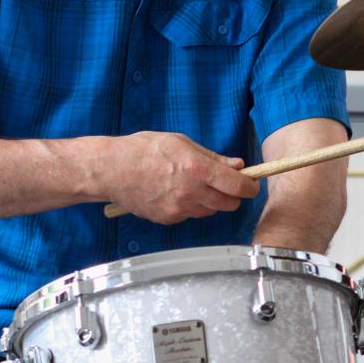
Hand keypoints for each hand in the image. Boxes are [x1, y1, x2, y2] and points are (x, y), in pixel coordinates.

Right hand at [78, 131, 258, 224]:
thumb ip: (212, 157)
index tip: (252, 184)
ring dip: (212, 201)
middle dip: (233, 196)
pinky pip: (191, 215)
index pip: (237, 186)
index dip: (250, 186)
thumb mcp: (182, 143)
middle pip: (229, 204)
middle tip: (227, 184)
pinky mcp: (169, 219)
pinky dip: (192, 207)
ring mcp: (179, 209)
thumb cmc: (144, 149)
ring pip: (211, 211)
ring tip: (196, 185)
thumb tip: (238, 165)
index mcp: (197, 169)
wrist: (112, 169)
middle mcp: (191, 192)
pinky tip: (178, 193)